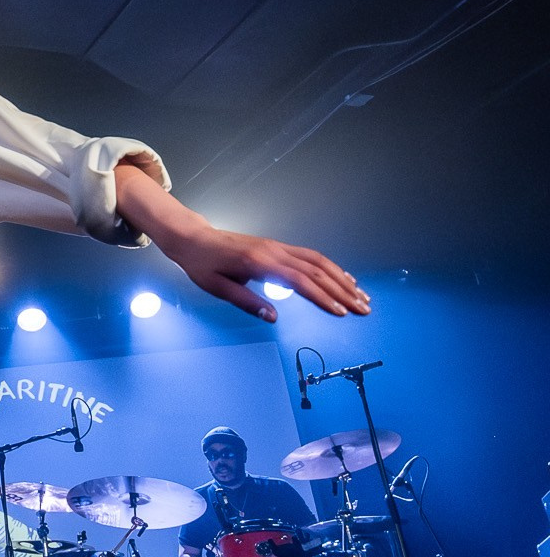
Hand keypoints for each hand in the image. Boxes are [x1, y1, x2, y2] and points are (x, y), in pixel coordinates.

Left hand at [155, 225, 368, 323]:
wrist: (193, 238)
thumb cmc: (202, 264)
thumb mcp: (216, 287)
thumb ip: (245, 302)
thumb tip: (272, 317)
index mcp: (259, 263)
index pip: (300, 282)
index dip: (322, 298)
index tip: (340, 313)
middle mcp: (274, 252)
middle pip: (317, 271)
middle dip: (342, 291)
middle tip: (363, 308)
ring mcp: (278, 247)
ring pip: (319, 261)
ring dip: (342, 278)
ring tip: (360, 295)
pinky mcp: (277, 247)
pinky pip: (310, 256)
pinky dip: (330, 268)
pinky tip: (341, 278)